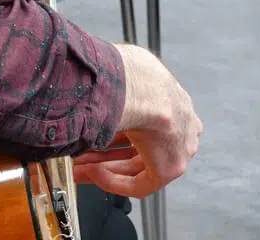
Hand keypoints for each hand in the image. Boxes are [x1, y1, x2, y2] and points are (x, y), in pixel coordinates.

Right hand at [73, 44, 201, 198]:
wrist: (139, 88)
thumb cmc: (130, 76)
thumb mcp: (119, 79)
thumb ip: (111, 93)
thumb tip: (90, 91)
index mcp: (173, 103)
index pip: (144, 126)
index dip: (114, 134)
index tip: (96, 137)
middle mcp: (179, 127)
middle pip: (138, 150)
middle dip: (105, 156)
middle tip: (82, 159)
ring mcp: (177, 149)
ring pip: (136, 168)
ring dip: (105, 169)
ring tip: (80, 168)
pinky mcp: (169, 169)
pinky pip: (140, 184)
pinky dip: (114, 181)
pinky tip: (93, 173)